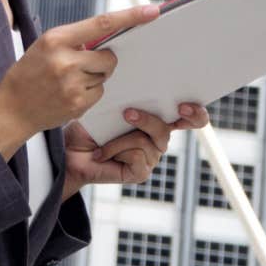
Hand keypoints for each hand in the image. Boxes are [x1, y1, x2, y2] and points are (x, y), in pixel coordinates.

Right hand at [0, 3, 163, 156]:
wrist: (11, 109)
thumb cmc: (30, 73)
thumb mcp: (46, 46)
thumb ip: (76, 40)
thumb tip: (110, 37)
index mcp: (57, 39)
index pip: (102, 23)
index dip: (130, 17)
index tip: (151, 11)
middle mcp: (65, 60)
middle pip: (109, 57)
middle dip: (102, 61)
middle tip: (80, 67)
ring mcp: (72, 84)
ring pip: (105, 76)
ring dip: (94, 78)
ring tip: (67, 82)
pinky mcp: (78, 104)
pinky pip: (100, 93)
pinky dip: (89, 94)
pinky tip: (68, 95)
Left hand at [61, 105, 209, 199]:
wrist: (70, 152)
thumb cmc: (90, 127)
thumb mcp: (111, 107)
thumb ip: (131, 102)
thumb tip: (140, 93)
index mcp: (158, 121)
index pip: (191, 119)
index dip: (196, 113)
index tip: (185, 106)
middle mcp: (158, 140)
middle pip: (166, 129)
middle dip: (148, 120)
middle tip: (128, 113)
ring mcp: (151, 158)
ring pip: (146, 141)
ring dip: (118, 139)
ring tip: (100, 143)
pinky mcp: (140, 172)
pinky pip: (135, 156)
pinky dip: (114, 151)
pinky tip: (102, 154)